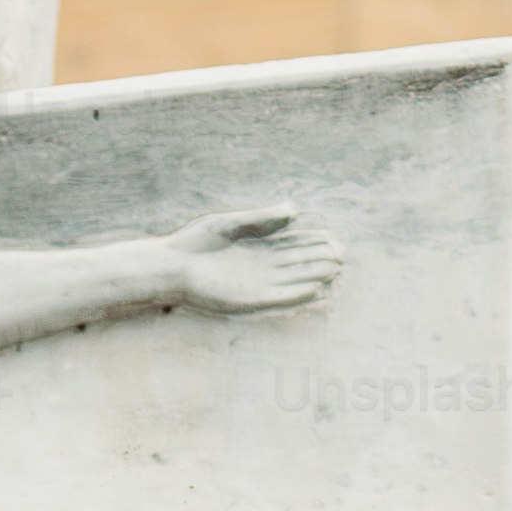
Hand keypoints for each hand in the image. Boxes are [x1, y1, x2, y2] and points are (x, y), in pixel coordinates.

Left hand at [167, 206, 342, 313]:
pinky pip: (278, 298)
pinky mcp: (247, 300)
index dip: (314, 241)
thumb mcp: (231, 224)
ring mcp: (255, 284)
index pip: (293, 244)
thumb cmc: (195, 243)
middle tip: (341, 254)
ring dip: (314, 276)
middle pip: (297, 262)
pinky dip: (295, 294)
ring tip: (335, 269)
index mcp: (257, 246)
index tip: (334, 238)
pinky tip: (313, 288)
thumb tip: (293, 210)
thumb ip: (261, 218)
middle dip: (319, 258)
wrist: (170, 267)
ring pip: (292, 280)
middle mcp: (260, 267)